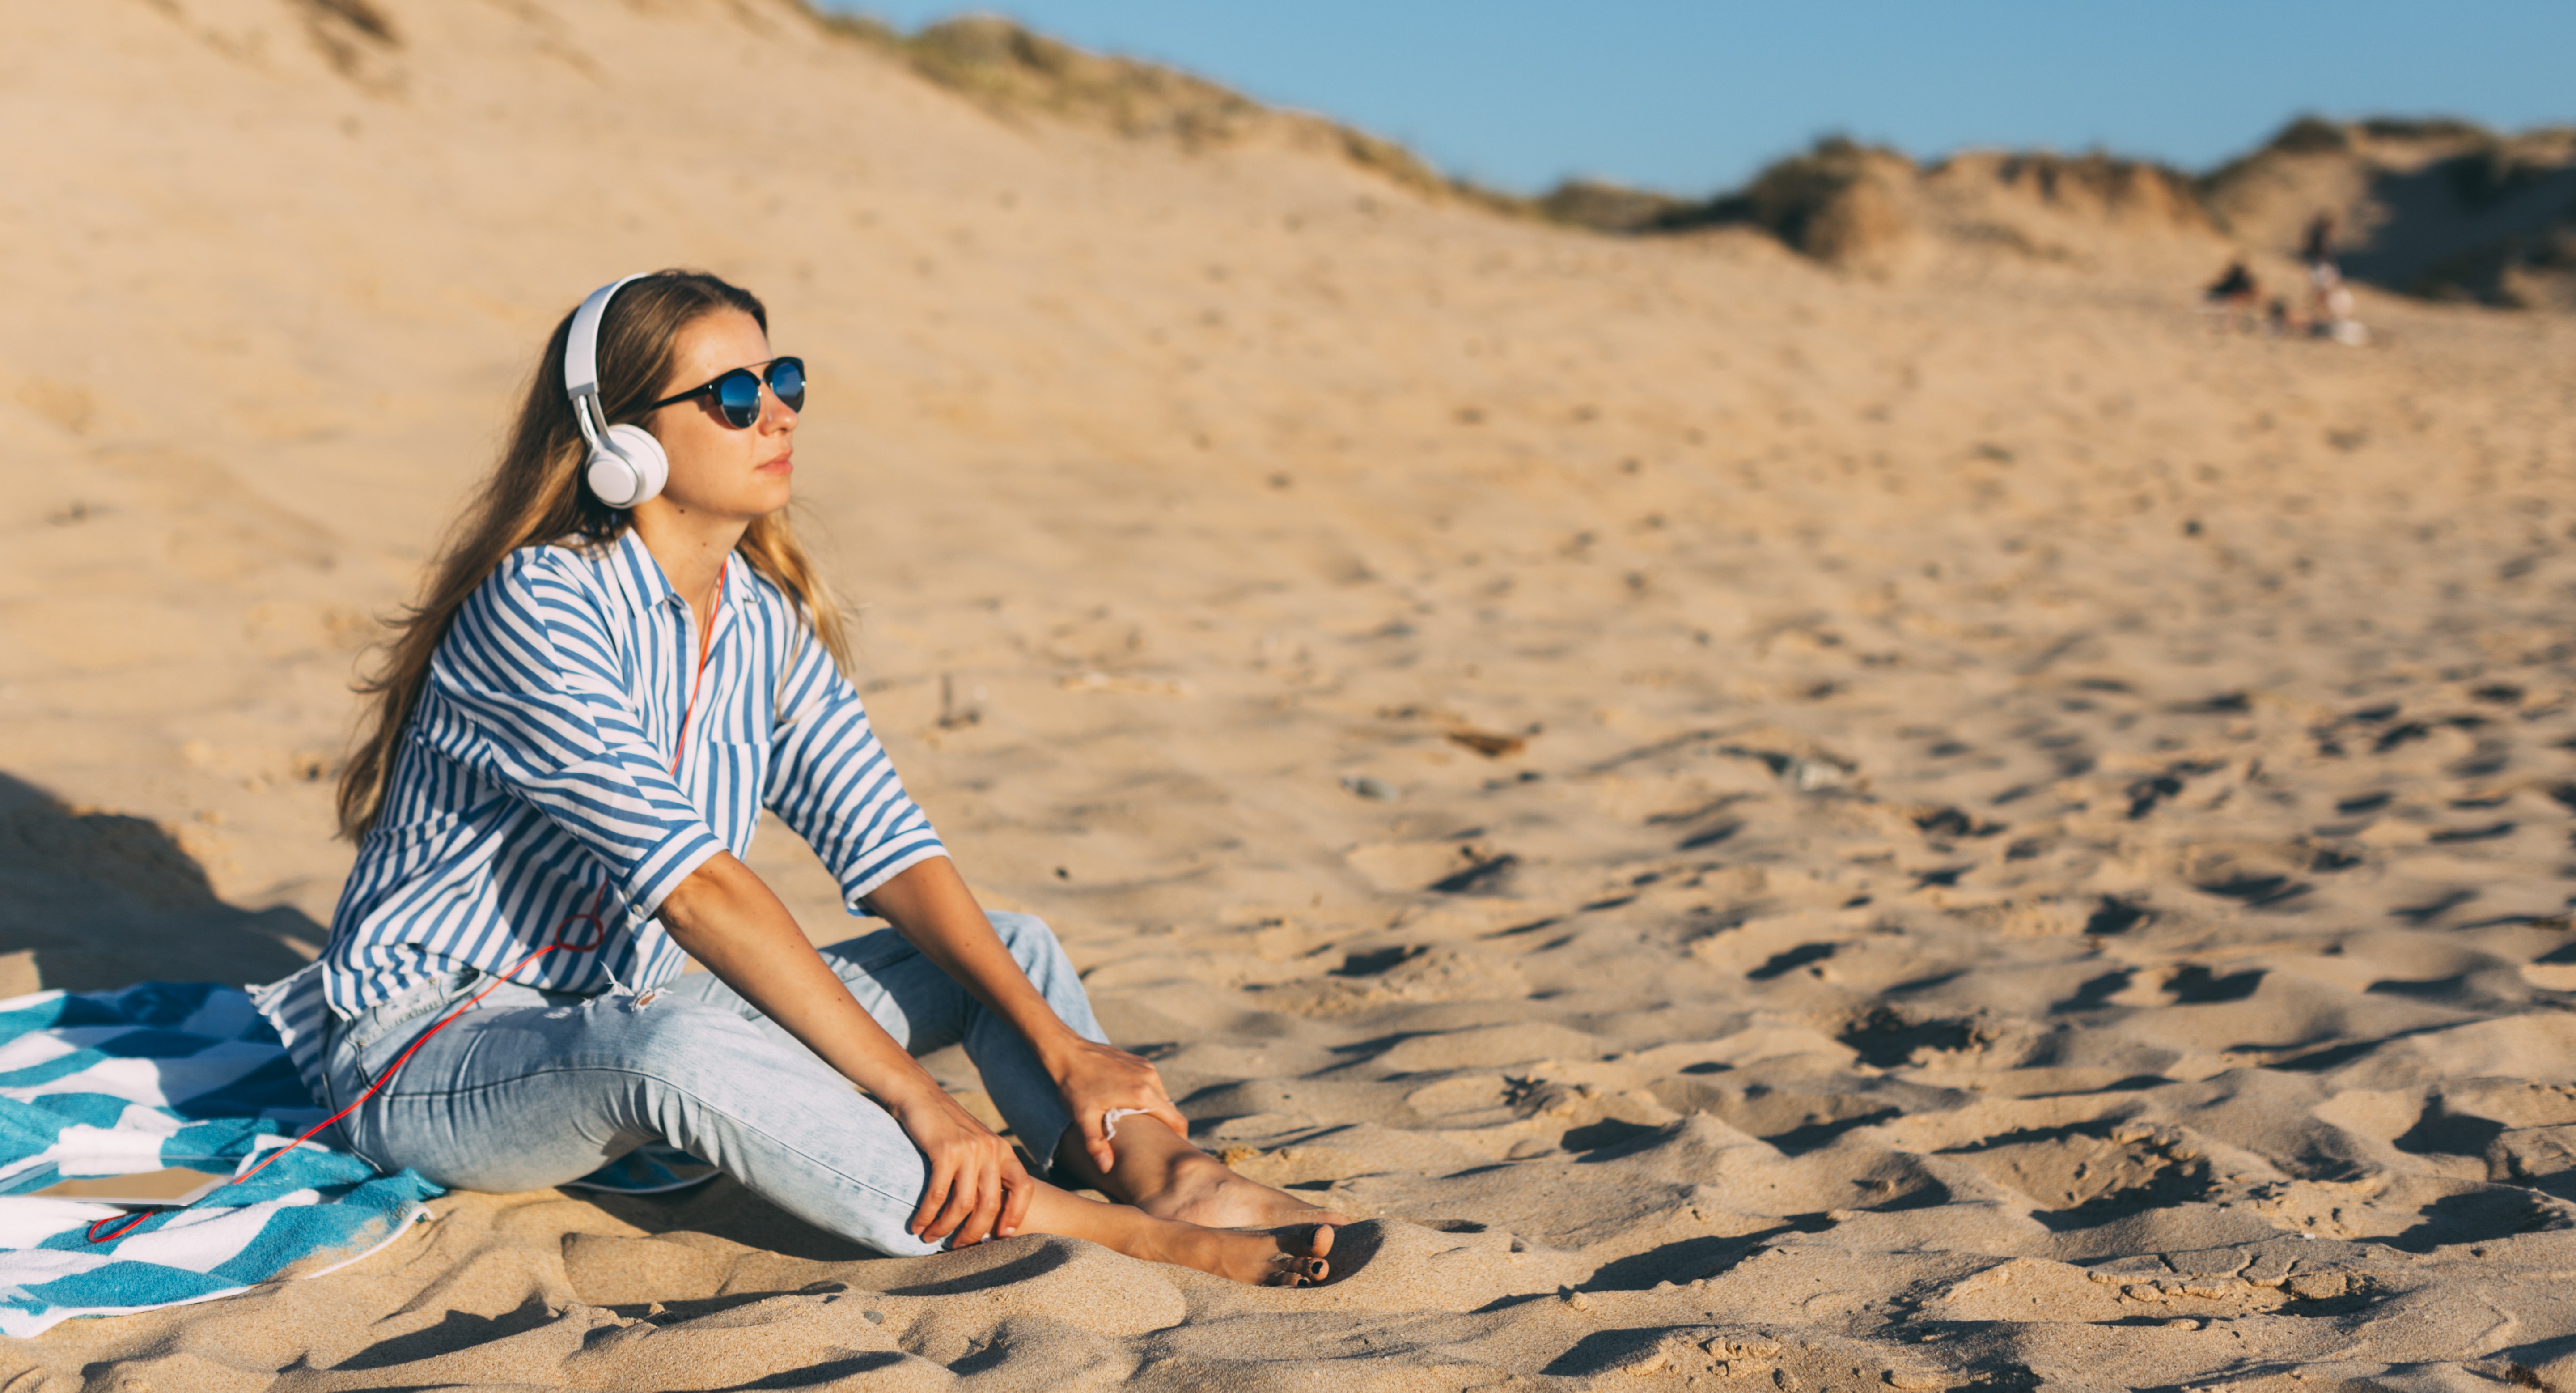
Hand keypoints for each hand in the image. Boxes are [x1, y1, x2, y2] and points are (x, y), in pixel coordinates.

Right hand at [884, 1083, 1033, 1246]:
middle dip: (975, 1233)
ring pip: (964, 1204)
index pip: (1024, 1188)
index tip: (1001, 1237)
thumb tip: (986, 1214)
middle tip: (958, 1247)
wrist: (920, 1096)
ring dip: (946, 1228)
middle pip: (991, 1205)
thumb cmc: (946, 1128)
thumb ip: (985, 1171)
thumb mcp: (976, 1145)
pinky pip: (938, 1194)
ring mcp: (970, 1150)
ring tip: (931, 1238)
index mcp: (1003, 1151)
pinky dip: (927, 1215)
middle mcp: (992, 1150)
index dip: (1016, 1215)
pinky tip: (917, 1225)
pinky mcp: (946, 1150)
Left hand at [1051, 1037, 1189, 1173]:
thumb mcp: (1083, 1117)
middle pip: (1170, 1110)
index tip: (1175, 1151)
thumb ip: (1096, 1144)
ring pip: (1161, 1096)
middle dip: (1166, 1127)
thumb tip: (1106, 1168)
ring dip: (1155, 1111)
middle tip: (1154, 1143)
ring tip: (1141, 1126)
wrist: (1067, 1051)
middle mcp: (1150, 1079)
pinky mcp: (1139, 1061)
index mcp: (1143, 1095)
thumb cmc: (1075, 1085)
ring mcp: (1146, 1067)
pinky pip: (1152, 1083)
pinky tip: (1130, 1104)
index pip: (1177, 1121)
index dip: (1180, 1139)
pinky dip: (1147, 1096)